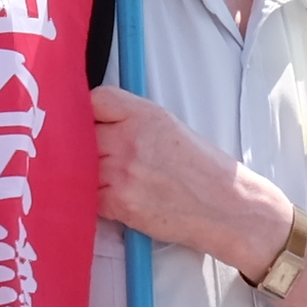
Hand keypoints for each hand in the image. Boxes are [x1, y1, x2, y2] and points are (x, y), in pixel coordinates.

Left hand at [91, 87, 291, 274]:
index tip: (92, 123)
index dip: (89, 112)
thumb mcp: (170, 127)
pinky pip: (88, 196)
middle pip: (82, 135)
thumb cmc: (203, 169)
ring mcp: (123, 172)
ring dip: (89, 175)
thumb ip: (133, 120)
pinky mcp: (120, 203)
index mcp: (147, 115)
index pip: (95, 100)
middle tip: (103, 157)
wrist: (226, 206)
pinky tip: (116, 199)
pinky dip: (95, 199)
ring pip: (81, 167)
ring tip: (113, 180)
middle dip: (87, 147)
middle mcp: (131, 139)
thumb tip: (97, 122)